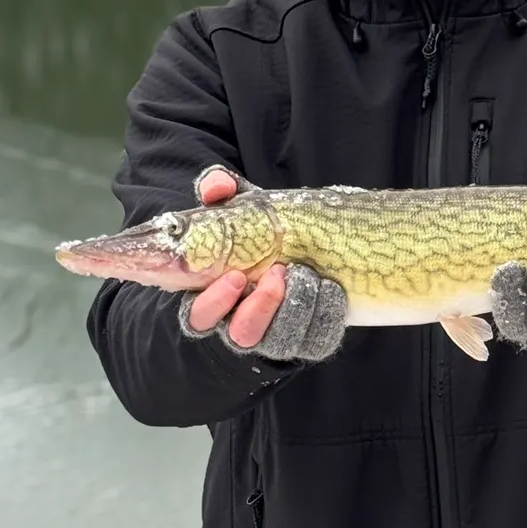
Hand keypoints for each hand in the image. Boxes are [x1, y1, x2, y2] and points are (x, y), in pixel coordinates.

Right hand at [178, 167, 347, 361]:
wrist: (306, 249)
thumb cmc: (260, 235)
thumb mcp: (241, 211)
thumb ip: (221, 194)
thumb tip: (216, 187)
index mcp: (214, 299)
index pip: (198, 318)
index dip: (214, 303)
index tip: (235, 277)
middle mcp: (241, 324)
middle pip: (242, 335)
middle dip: (260, 307)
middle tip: (277, 271)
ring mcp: (276, 337)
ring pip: (281, 339)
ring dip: (296, 303)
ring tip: (305, 271)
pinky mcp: (310, 340)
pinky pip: (317, 339)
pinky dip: (325, 312)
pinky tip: (328, 285)